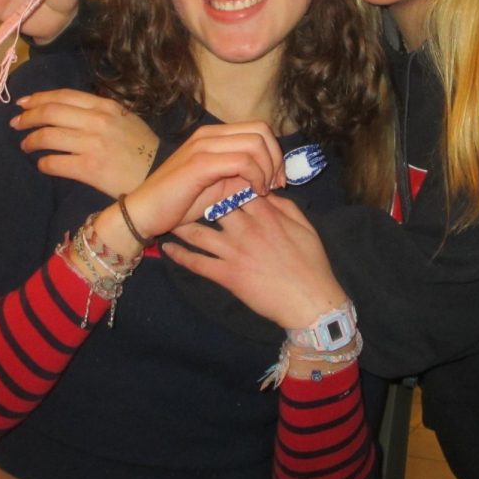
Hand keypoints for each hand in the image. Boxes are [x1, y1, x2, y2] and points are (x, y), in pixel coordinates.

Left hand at [13, 90, 157, 198]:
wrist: (160, 176)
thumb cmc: (143, 149)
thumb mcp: (126, 119)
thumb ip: (100, 111)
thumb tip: (67, 108)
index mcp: (106, 106)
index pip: (64, 96)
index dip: (38, 98)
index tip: (23, 103)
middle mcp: (97, 121)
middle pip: (50, 112)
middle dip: (27, 117)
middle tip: (16, 123)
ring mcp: (92, 144)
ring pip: (48, 136)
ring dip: (31, 140)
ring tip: (26, 145)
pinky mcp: (89, 169)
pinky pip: (54, 163)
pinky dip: (43, 163)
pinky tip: (42, 164)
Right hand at [119, 123, 286, 243]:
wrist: (144, 213)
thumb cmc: (178, 203)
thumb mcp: (219, 188)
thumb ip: (242, 178)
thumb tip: (271, 176)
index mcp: (213, 136)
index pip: (258, 129)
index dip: (275, 152)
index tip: (278, 179)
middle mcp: (209, 134)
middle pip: (261, 130)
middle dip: (276, 159)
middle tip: (276, 185)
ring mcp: (203, 145)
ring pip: (255, 143)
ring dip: (268, 168)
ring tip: (264, 190)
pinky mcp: (200, 162)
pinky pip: (243, 161)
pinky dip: (257, 176)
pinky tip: (255, 192)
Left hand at [163, 196, 347, 329]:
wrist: (309, 301)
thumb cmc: (311, 263)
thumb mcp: (304, 226)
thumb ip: (285, 206)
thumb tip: (266, 192)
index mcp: (266, 214)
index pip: (238, 187)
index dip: (224, 180)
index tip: (213, 177)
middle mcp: (246, 229)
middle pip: (213, 204)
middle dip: (197, 197)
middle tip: (182, 193)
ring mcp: (233, 252)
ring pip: (198, 232)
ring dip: (180, 224)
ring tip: (168, 217)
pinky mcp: (227, 275)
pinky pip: (197, 263)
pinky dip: (180, 255)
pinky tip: (168, 249)